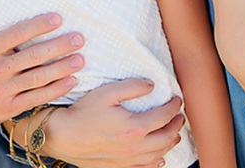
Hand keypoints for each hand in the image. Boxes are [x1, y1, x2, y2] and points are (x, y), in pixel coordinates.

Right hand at [0, 0, 84, 136]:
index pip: (17, 34)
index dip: (38, 25)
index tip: (58, 18)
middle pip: (33, 56)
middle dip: (58, 46)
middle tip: (78, 38)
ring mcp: (3, 91)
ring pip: (38, 78)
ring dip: (62, 68)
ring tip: (80, 58)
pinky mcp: (9, 109)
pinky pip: (36, 97)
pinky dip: (55, 90)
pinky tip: (71, 80)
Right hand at [45, 79, 183, 167]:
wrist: (64, 136)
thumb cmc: (84, 111)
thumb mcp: (107, 92)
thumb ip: (132, 86)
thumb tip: (152, 85)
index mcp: (134, 127)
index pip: (163, 117)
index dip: (173, 107)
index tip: (177, 99)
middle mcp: (134, 147)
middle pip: (166, 138)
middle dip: (176, 125)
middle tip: (180, 115)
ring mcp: (128, 161)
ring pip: (159, 155)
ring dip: (170, 142)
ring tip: (174, 132)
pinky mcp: (120, 167)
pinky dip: (157, 161)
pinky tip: (159, 156)